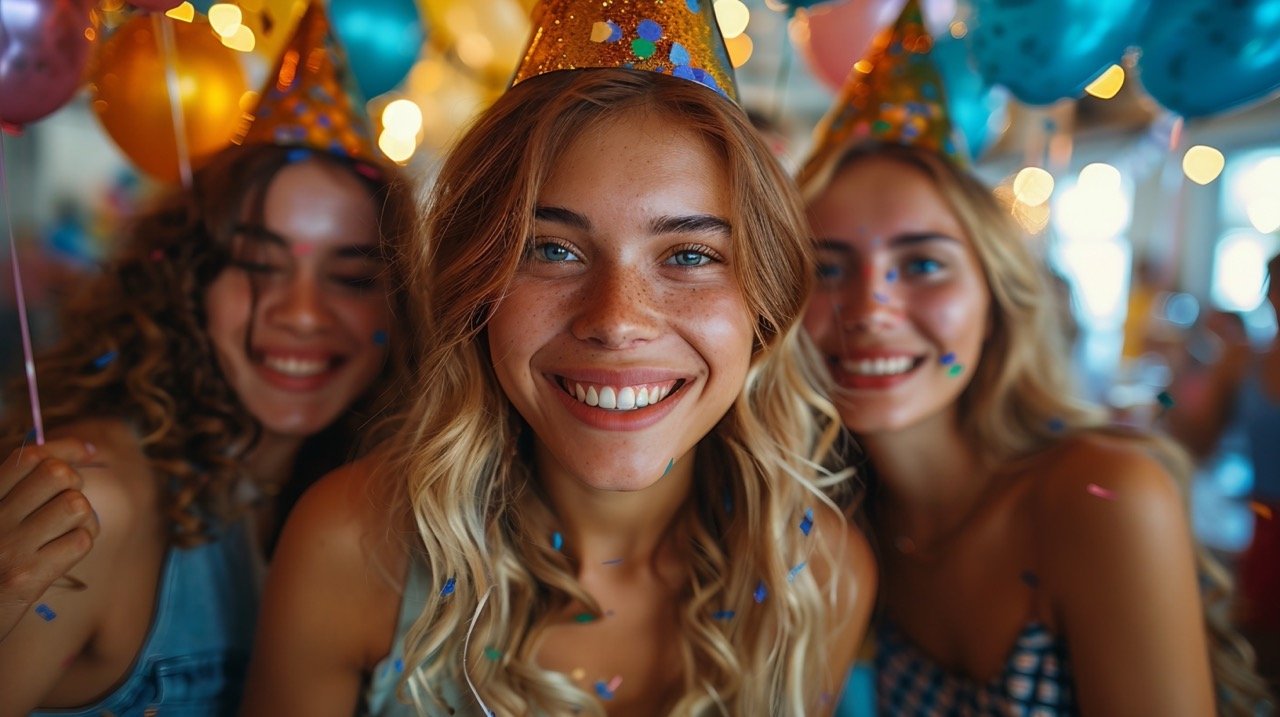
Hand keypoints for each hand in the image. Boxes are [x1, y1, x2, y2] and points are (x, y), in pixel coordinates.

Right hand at [0, 438, 99, 641]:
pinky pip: (79, 543)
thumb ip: (16, 492)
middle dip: (74, 484)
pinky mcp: (26, 579)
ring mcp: (9, 548)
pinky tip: (65, 554)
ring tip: (69, 532)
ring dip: (82, 517)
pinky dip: (81, 544)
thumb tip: (75, 456)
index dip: (65, 448)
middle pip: (57, 475)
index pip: (29, 458)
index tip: (86, 452)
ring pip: (74, 506)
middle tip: (66, 505)